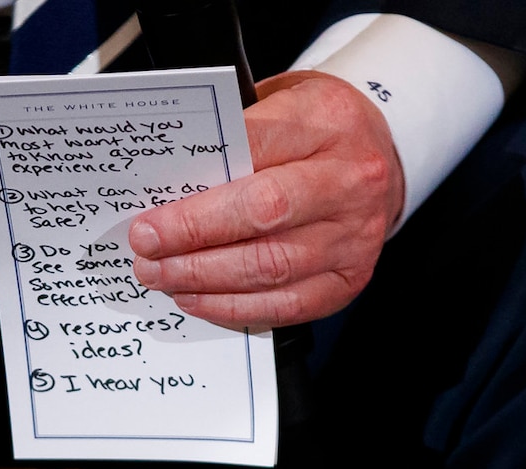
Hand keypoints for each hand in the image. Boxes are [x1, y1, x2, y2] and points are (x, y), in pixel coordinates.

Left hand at [128, 70, 403, 330]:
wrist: (379, 157)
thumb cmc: (316, 130)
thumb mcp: (280, 103)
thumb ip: (231, 139)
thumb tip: (165, 186)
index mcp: (326, 122)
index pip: (252, 152)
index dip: (199, 189)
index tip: (150, 216)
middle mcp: (349, 180)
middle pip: (264, 213)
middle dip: (194, 236)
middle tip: (146, 249)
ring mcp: (354, 235)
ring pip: (272, 266)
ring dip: (206, 278)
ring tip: (162, 276)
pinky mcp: (349, 278)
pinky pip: (288, 304)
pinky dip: (235, 308)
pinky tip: (198, 299)